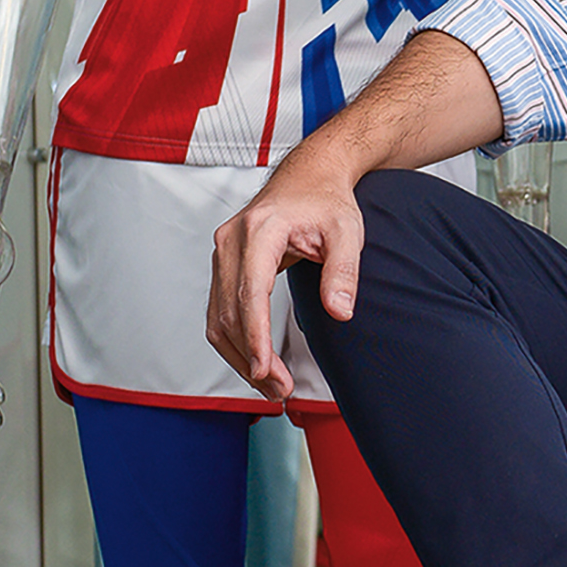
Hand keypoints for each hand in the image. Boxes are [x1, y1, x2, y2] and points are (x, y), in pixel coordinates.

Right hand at [208, 155, 365, 398]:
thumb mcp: (349, 232)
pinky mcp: (223, 263)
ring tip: (271, 387)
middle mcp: (231, 240)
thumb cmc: (328, 200)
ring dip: (239, 356)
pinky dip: (234, 341)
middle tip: (279, 391)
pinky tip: (256, 363)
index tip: (264, 371)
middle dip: (251, 357)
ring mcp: (222, 251)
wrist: (311, 175)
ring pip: (218, 317)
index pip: (250, 293)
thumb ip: (344, 272)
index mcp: (260, 230)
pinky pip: (219, 310)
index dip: (255, 337)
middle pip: (230, 312)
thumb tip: (340, 312)